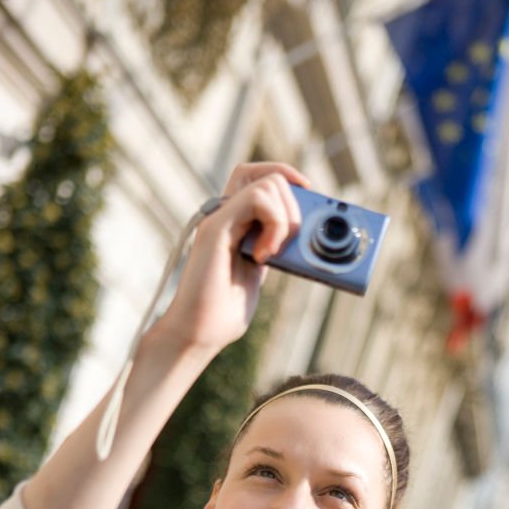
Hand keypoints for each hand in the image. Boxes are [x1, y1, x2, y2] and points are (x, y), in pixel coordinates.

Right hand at [160, 161, 309, 355]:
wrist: (197, 333)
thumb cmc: (223, 313)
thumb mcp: (261, 273)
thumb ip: (274, 248)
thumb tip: (304, 236)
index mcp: (236, 224)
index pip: (260, 177)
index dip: (289, 178)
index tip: (310, 197)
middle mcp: (226, 215)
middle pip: (269, 175)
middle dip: (295, 206)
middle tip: (289, 246)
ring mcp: (220, 218)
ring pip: (268, 182)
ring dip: (285, 218)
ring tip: (274, 252)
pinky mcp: (216, 227)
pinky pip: (257, 198)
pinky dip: (274, 224)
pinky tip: (264, 255)